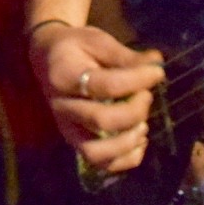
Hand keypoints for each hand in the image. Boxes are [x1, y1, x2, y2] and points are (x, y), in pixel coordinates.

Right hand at [28, 20, 163, 174]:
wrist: (46, 56)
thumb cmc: (74, 47)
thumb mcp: (97, 41)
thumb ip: (125, 55)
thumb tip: (157, 63)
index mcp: (65, 76)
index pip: (105, 85)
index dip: (137, 80)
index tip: (157, 71)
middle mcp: (62, 106)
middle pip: (102, 120)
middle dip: (135, 111)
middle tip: (146, 96)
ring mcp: (66, 127)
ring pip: (96, 151)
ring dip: (128, 141)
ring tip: (142, 125)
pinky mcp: (74, 141)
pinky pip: (100, 163)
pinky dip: (126, 159)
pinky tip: (139, 140)